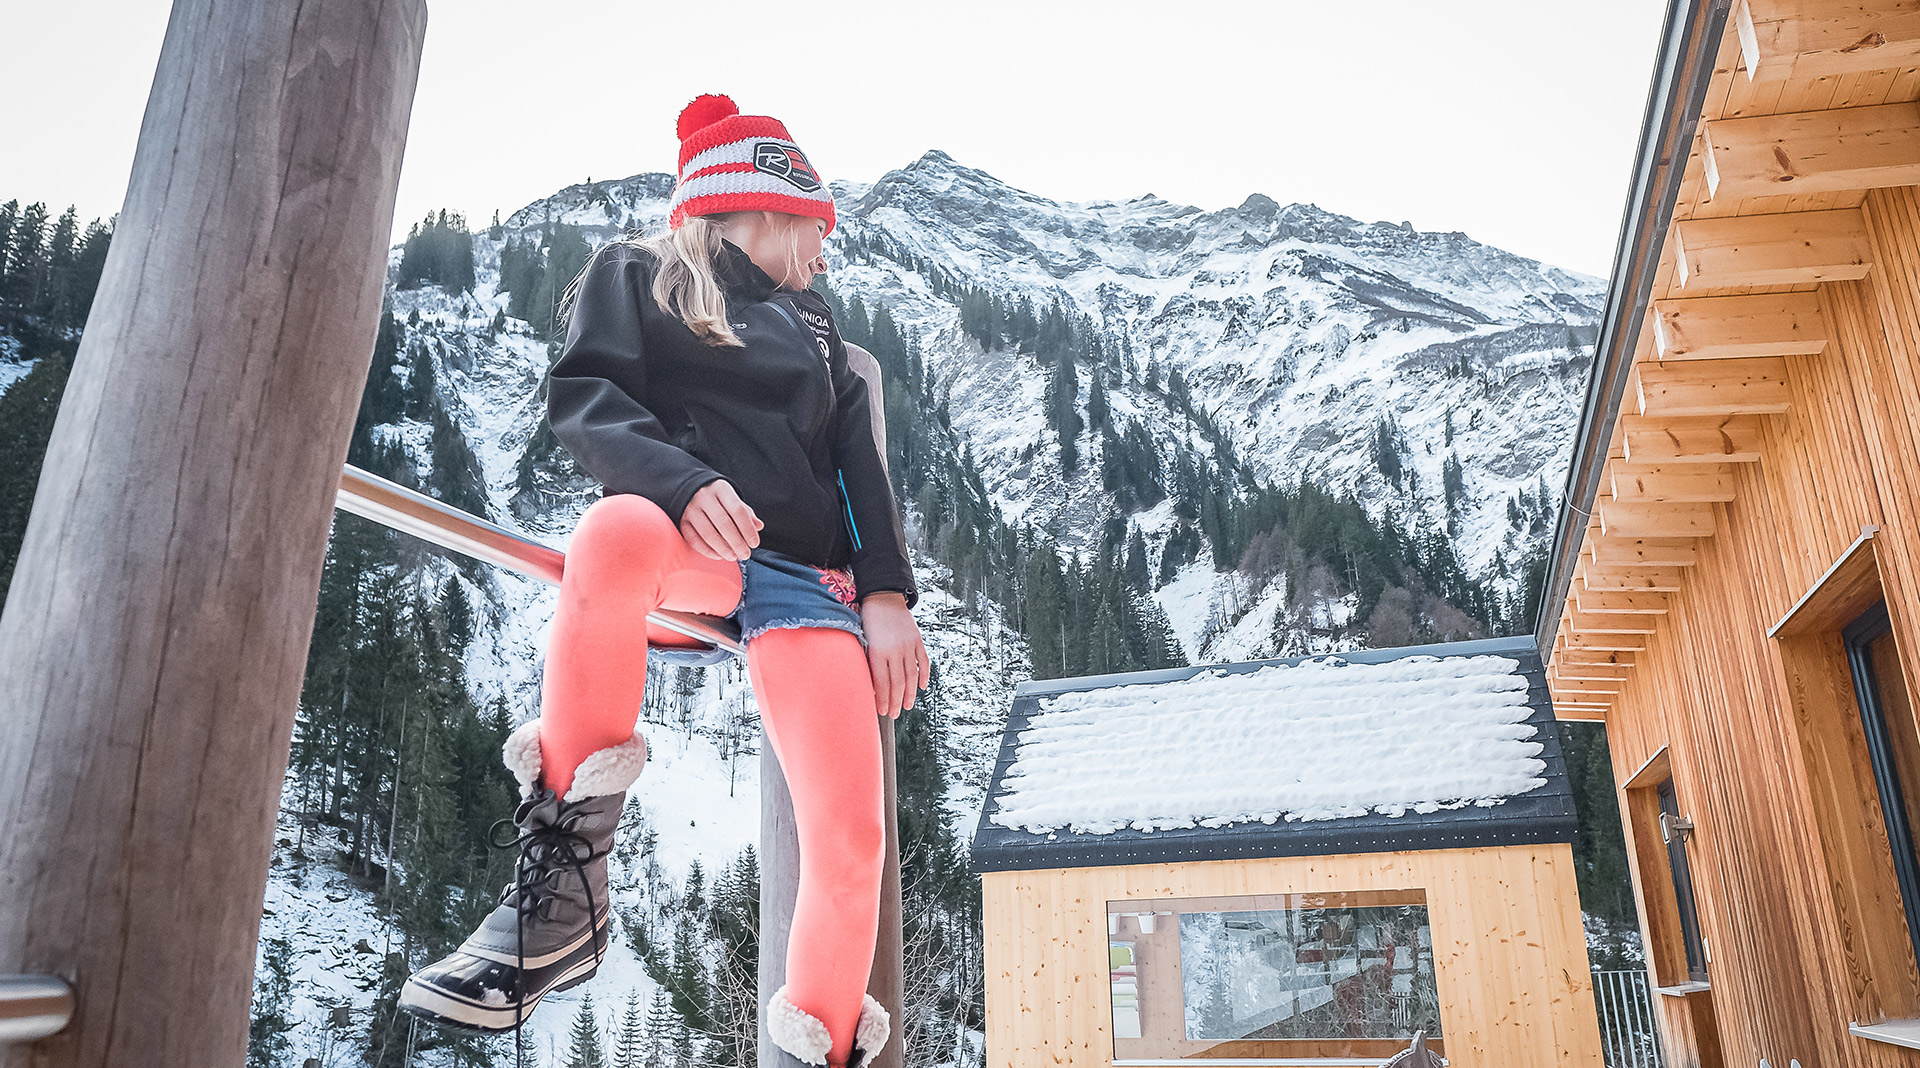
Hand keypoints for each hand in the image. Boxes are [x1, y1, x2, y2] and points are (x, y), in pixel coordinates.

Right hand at [679, 480, 762, 560]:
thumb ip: (746, 513)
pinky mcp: (682, 521)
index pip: (737, 510)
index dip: (747, 529)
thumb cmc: (718, 498)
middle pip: (723, 523)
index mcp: (721, 489)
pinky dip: (706, 550)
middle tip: (745, 555)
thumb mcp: (732, 499)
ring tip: (733, 557)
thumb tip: (759, 526)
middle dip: (736, 542)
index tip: (754, 544)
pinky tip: (718, 556)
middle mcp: (704, 497)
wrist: (690, 489)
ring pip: (708, 533)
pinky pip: (693, 539)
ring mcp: (690, 508)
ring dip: (722, 548)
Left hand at [859, 591, 929, 718]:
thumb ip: (868, 661)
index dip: (883, 700)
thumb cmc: (868, 619)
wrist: (883, 596)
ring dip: (910, 694)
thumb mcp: (863, 640)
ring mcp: (908, 645)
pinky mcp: (917, 640)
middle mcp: (894, 650)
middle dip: (896, 701)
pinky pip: (923, 662)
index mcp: (878, 651)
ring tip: (907, 706)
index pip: (882, 683)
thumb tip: (872, 686)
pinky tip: (922, 687)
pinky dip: (924, 675)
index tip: (882, 712)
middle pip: (898, 683)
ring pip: (912, 676)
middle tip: (895, 714)